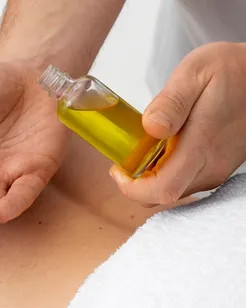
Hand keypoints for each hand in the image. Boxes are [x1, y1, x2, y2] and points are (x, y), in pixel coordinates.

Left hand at [110, 42, 245, 205]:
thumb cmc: (230, 71)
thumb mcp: (195, 73)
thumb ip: (171, 102)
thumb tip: (151, 127)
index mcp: (201, 146)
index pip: (162, 189)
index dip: (132, 189)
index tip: (118, 170)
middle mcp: (210, 167)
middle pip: (161, 195)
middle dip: (135, 183)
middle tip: (125, 158)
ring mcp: (215, 172)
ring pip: (170, 190)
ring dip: (149, 177)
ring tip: (145, 149)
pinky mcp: (216, 170)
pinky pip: (182, 182)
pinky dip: (165, 173)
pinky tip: (163, 150)